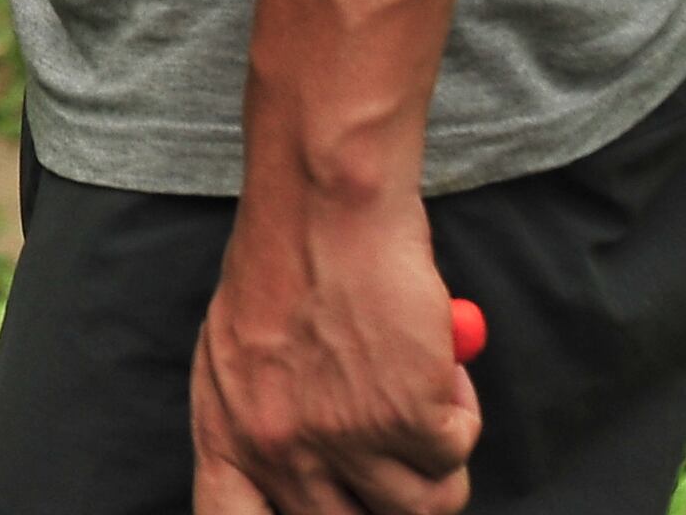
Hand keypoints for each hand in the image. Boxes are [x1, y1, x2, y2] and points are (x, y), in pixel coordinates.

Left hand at [189, 188, 478, 514]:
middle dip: (392, 500)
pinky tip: (434, 361)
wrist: (325, 201)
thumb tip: (308, 477)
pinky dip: (459, 412)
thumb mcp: (240, 353)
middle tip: (407, 454)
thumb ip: (262, 422)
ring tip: (423, 391)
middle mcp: (278, 448)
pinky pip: (453, 451)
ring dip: (437, 458)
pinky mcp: (404, 416)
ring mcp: (341, 438)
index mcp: (225, 433)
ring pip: (421, 505)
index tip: (331, 510)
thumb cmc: (287, 260)